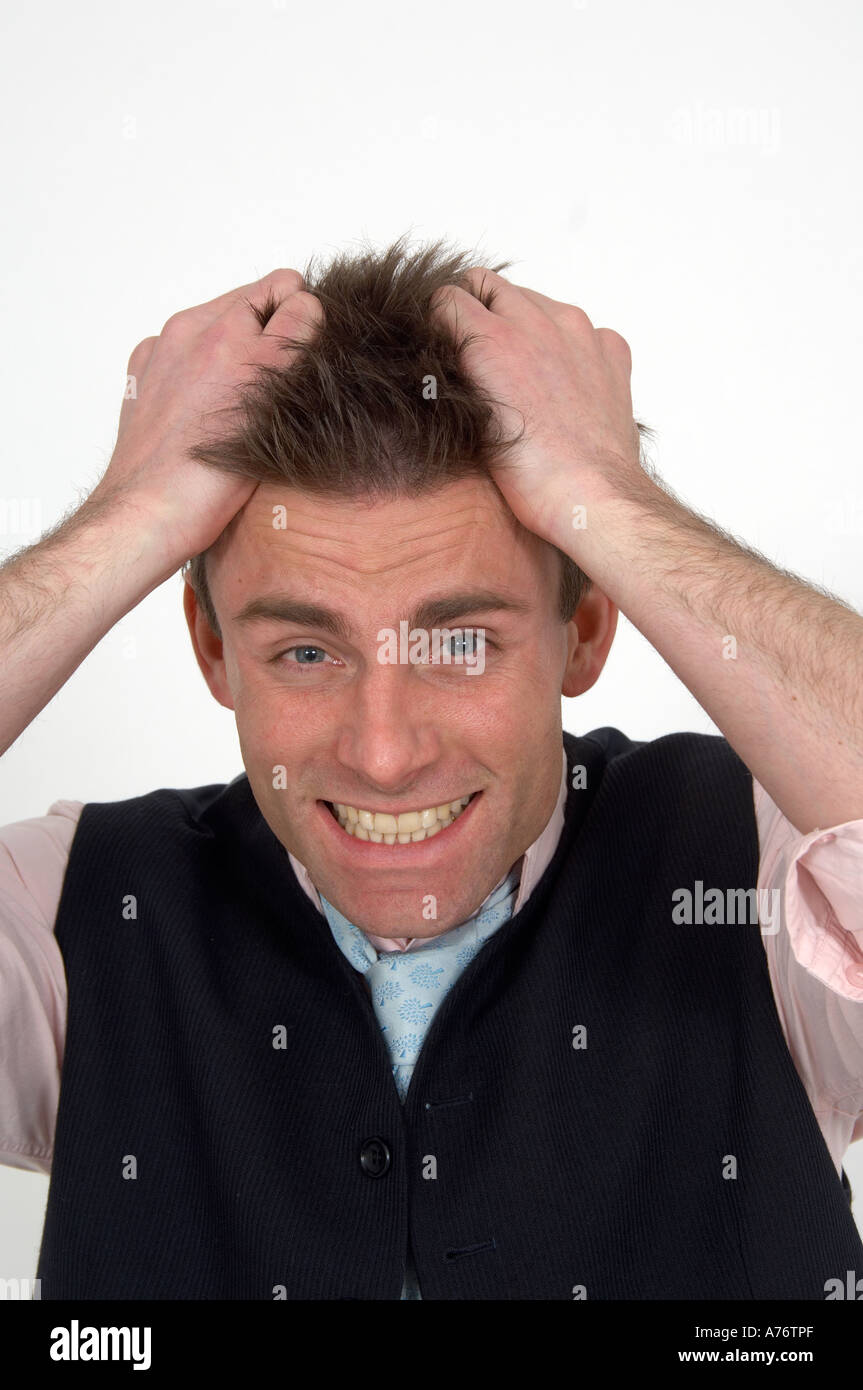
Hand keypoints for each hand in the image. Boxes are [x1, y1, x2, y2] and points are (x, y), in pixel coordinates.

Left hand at [88, 269, 322, 563]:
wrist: (149, 514)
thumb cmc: (213, 474)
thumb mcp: (274, 396)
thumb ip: (295, 335)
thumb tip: (308, 305)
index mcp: (224, 328)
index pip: (285, 288)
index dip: (305, 320)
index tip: (306, 360)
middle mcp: (189, 330)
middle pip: (251, 307)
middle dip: (271, 336)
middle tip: (277, 390)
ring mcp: (161, 352)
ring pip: (219, 332)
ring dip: (238, 356)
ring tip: (243, 408)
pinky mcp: (143, 376)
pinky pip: (185, 357)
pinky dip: (202, 374)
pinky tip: (209, 413)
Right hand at [430, 268, 645, 548]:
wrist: (592, 496)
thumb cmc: (528, 477)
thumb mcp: (470, 423)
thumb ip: (458, 375)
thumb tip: (448, 358)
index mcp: (491, 341)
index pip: (447, 297)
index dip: (439, 321)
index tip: (442, 343)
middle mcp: (536, 323)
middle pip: (490, 284)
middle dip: (478, 310)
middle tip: (477, 350)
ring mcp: (579, 332)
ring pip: (536, 300)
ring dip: (523, 321)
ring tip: (523, 369)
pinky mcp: (610, 348)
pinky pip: (581, 327)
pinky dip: (568, 344)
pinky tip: (563, 381)